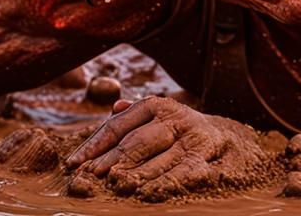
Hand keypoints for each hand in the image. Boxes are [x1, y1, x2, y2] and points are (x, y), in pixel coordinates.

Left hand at [66, 96, 266, 201]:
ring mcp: (191, 138)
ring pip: (157, 160)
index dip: (94, 145)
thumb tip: (114, 106)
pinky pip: (183, 173)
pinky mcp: (206, 157)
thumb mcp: (160, 118)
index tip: (74, 164)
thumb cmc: (180, 132)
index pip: (118, 125)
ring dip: (135, 176)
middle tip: (90, 178)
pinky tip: (149, 194)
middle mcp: (174, 118)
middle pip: (136, 142)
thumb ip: (135, 116)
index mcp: (157, 106)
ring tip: (115, 186)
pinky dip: (165, 183)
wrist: (226, 139)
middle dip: (110, 162)